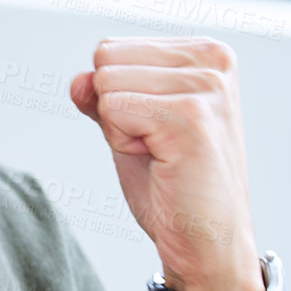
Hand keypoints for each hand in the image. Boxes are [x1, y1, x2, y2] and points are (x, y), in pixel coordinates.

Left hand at [70, 37, 262, 290]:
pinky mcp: (190, 115)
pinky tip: (163, 162)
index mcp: (205, 53)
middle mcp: (212, 60)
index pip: (112, 48)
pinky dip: (123, 143)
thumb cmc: (174, 187)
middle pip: (106, 59)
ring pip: (106, 83)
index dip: (117, 97)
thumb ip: (103, 94)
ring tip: (162, 154)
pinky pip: (112, 109)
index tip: (155, 131)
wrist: (206, 242)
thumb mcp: (130, 128)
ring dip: (121, 129)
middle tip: (157, 146)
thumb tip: (78, 80)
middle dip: (116, 109)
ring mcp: (205, 86)